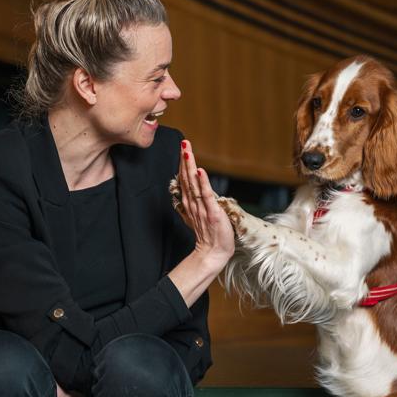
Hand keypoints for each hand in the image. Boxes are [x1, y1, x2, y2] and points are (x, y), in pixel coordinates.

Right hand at [177, 140, 234, 264]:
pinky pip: (206, 196)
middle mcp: (193, 203)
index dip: (184, 164)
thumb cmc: (210, 235)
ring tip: (187, 151)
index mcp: (191, 203)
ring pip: (194, 183)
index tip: (183, 148)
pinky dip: (203, 183)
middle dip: (185, 160)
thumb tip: (193, 191)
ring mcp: (202, 207)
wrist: (213, 253)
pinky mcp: (212, 213)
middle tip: (183, 143)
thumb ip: (195, 202)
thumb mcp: (199, 215)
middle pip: (187, 178)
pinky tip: (200, 171)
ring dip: (190, 166)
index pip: (186, 179)